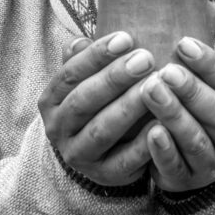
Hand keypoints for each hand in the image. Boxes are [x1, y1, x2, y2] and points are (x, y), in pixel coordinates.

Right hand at [38, 32, 156, 185]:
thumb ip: (83, 60)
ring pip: (102, 130)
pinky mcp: (104, 176)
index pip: (70, 73)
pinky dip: (144, 143)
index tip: (126, 38)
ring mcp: (78, 155)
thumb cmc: (98, 104)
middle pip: (84, 100)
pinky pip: (125, 160)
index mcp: (51, 100)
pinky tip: (163, 123)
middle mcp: (58, 129)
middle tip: (146, 58)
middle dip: (115, 78)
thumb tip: (80, 40)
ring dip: (129, 107)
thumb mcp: (86, 81)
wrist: (98, 154)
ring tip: (155, 86)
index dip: (96, 55)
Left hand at [139, 37, 214, 191]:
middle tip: (166, 70)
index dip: (211, 65)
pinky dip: (163, 150)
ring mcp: (212, 167)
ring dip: (173, 114)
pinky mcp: (186, 182)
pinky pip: (175, 167)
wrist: (199, 164)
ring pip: (196, 140)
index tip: (184, 43)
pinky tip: (150, 131)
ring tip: (150, 90)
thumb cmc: (208, 114)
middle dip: (191, 91)